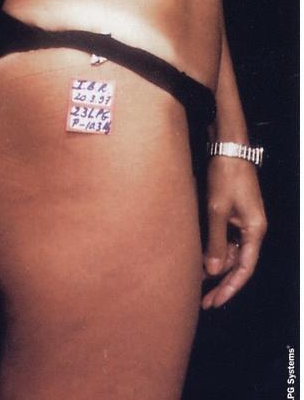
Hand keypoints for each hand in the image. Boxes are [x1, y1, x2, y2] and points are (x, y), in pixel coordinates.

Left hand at [201, 156, 266, 308]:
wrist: (227, 149)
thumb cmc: (225, 176)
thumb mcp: (217, 210)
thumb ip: (215, 241)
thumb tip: (213, 271)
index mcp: (254, 230)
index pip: (245, 268)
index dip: (230, 288)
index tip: (215, 302)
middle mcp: (251, 229)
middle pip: (238, 263)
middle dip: (221, 282)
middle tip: (204, 301)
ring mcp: (242, 221)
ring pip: (230, 252)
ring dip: (215, 267)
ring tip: (196, 283)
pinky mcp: (232, 214)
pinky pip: (224, 239)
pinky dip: (213, 250)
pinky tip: (199, 259)